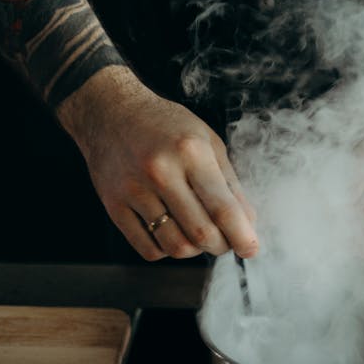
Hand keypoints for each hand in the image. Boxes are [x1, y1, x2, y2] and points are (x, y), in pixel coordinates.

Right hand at [56, 68, 257, 261]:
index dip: (241, 235)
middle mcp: (162, 171)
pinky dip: (167, 250)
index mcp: (191, 151)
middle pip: (201, 233)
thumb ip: (228, 181)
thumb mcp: (206, 140)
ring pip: (175, 246)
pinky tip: (172, 231)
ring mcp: (134, 190)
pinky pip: (148, 249)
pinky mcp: (114, 206)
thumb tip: (247, 222)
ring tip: (199, 234)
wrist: (111, 113)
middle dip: (221, 245)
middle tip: (227, 240)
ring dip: (195, 250)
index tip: (251, 249)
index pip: (222, 207)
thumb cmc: (166, 125)